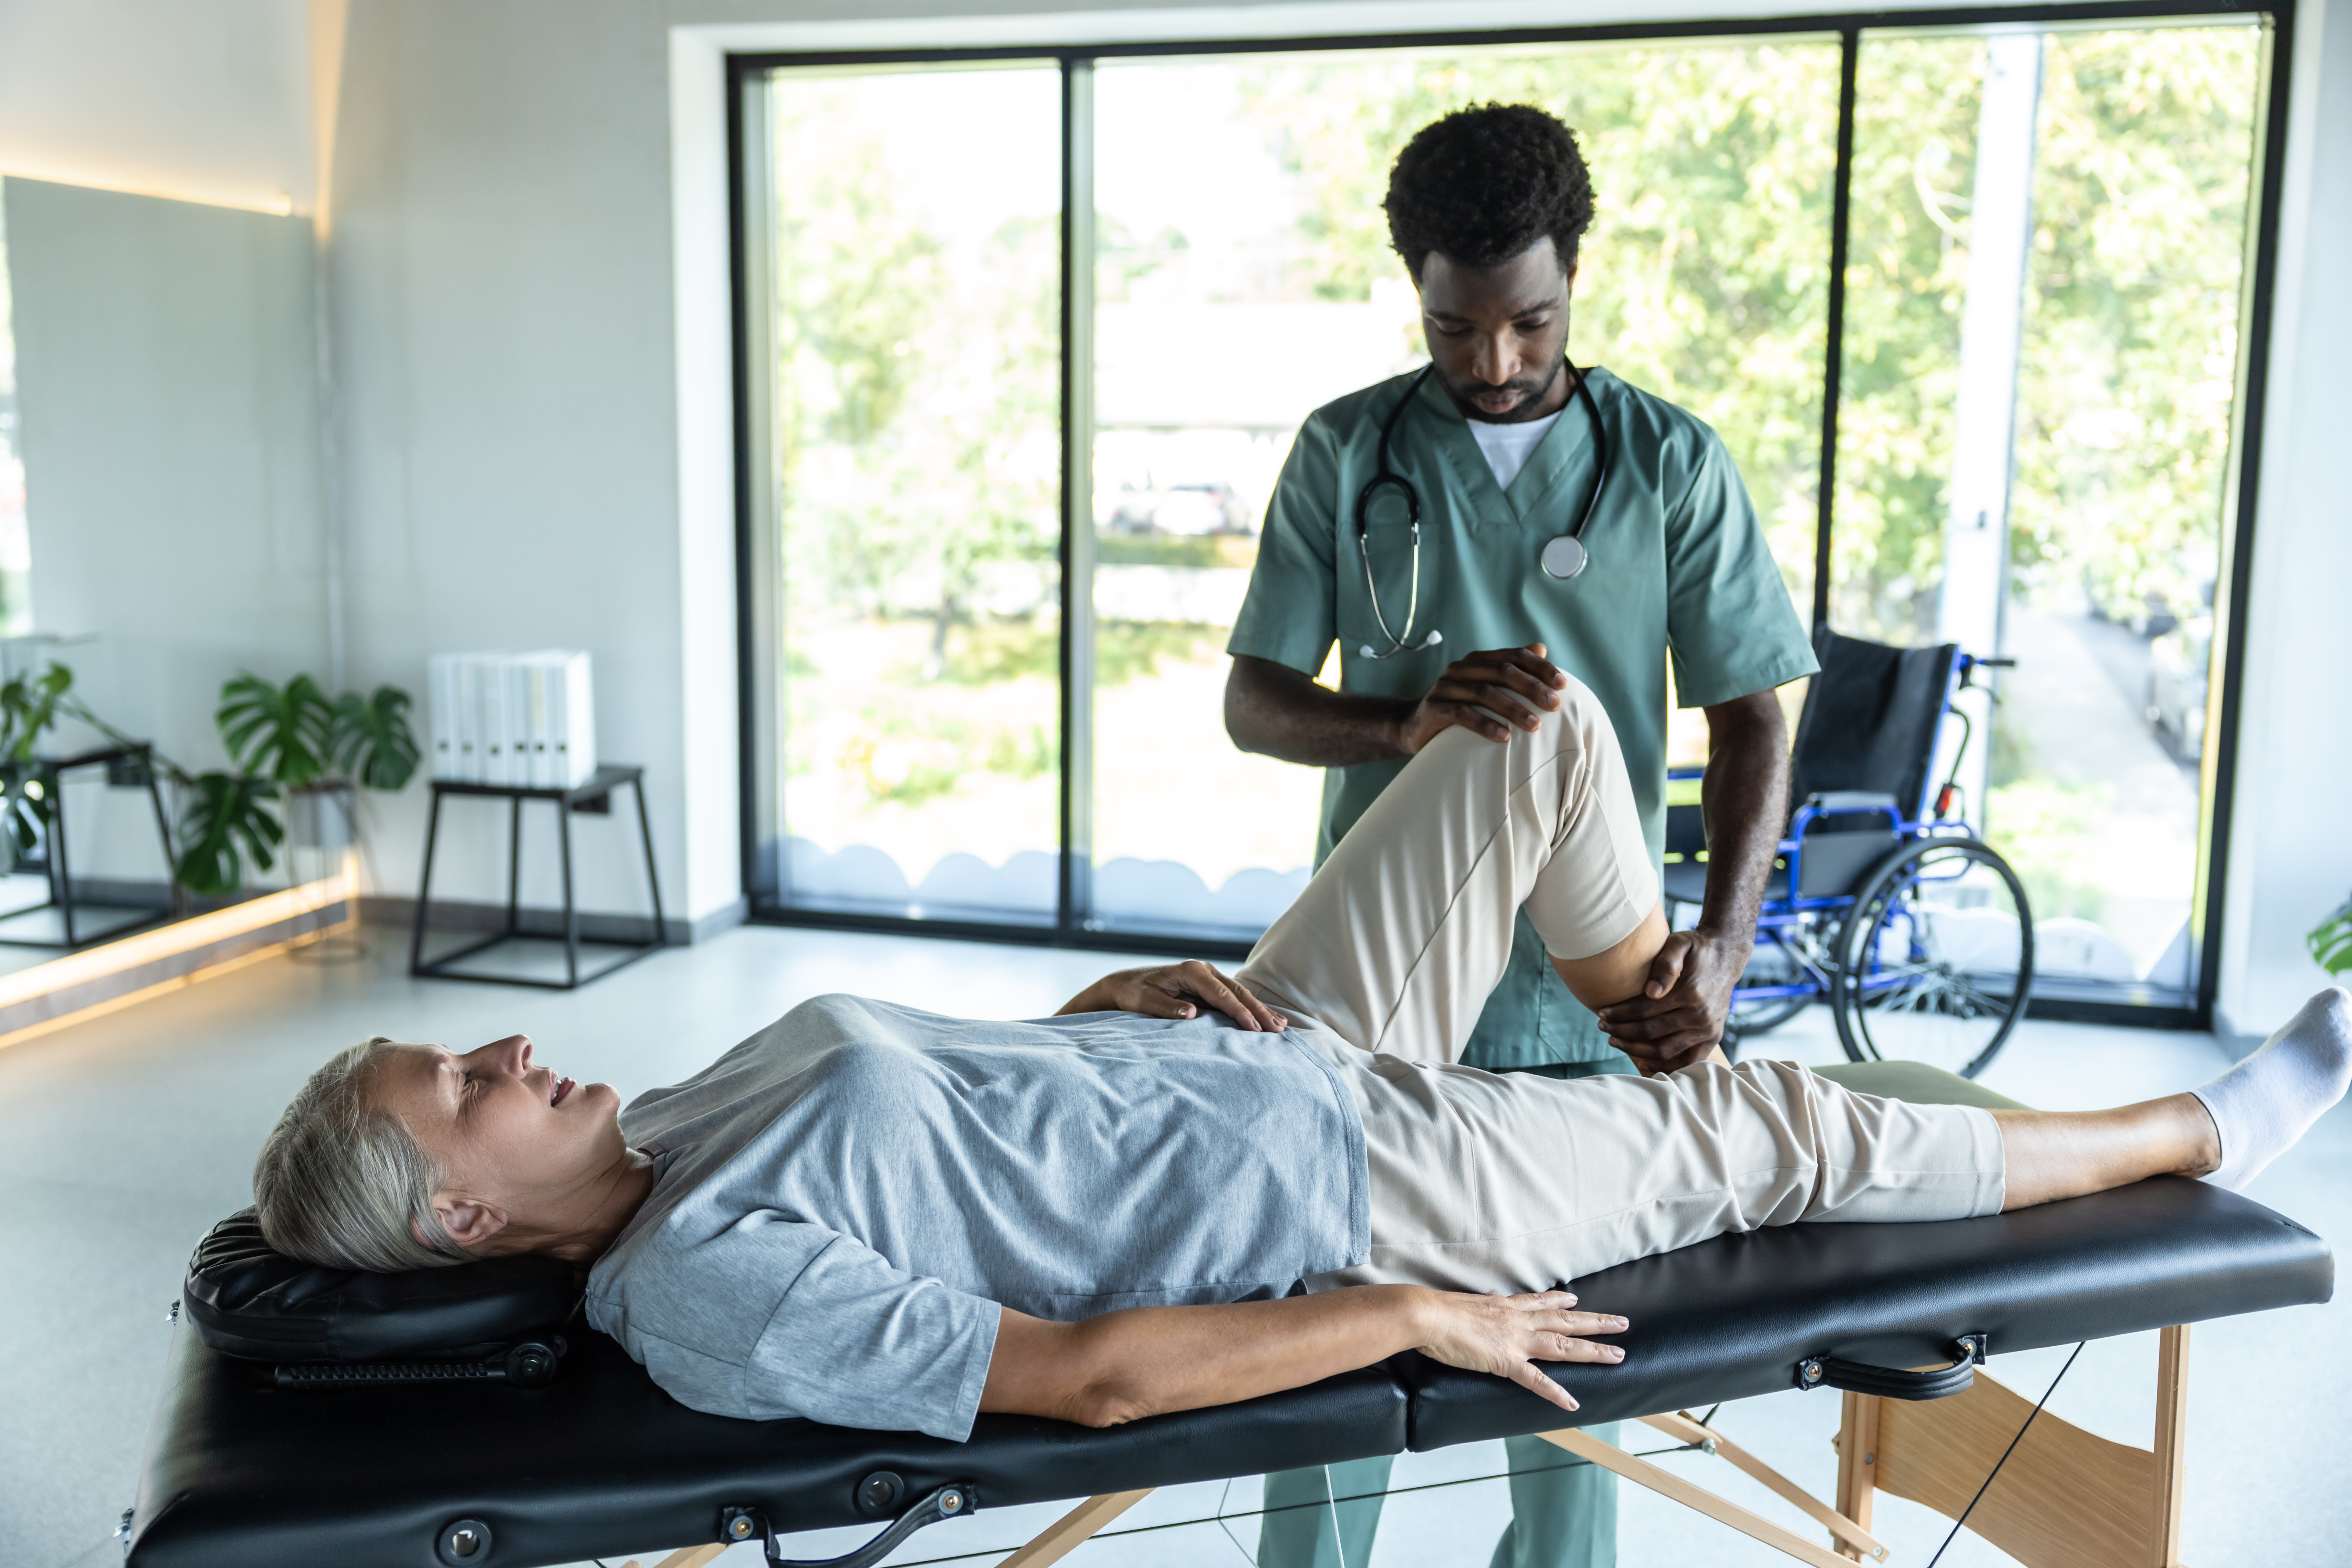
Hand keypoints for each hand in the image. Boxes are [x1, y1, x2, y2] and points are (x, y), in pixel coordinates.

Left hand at [1056, 961, 1288, 1031]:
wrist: (1125, 985)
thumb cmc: (1134, 993)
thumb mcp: (1144, 1001)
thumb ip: (1167, 1007)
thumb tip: (1192, 1013)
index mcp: (1191, 971)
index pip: (1221, 994)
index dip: (1239, 1011)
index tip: (1253, 1028)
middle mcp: (1204, 971)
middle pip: (1237, 992)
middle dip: (1258, 1010)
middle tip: (1278, 1029)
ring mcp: (1208, 977)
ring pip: (1239, 994)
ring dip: (1259, 1009)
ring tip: (1280, 1025)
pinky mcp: (1209, 987)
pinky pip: (1234, 997)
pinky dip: (1250, 1008)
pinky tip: (1266, 1018)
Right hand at [1396, 643, 1568, 754]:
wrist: (1414, 726)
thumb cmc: (1458, 706)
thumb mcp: (1484, 686)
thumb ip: (1510, 668)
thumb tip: (1542, 648)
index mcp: (1476, 660)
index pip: (1514, 656)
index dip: (1540, 668)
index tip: (1563, 684)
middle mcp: (1460, 669)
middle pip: (1501, 672)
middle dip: (1531, 688)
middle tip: (1554, 705)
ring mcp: (1445, 687)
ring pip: (1484, 693)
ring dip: (1513, 709)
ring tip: (1534, 726)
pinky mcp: (1434, 709)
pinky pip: (1462, 715)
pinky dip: (1484, 725)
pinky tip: (1504, 737)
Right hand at [1412, 1288, 1628, 1413]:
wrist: (1426, 1315)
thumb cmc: (1437, 1310)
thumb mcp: (1465, 1303)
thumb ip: (1480, 1305)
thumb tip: (1486, 1300)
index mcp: (1505, 1306)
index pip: (1540, 1302)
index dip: (1561, 1300)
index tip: (1576, 1298)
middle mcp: (1518, 1320)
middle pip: (1565, 1320)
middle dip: (1596, 1322)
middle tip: (1622, 1322)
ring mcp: (1515, 1340)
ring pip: (1563, 1345)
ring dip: (1592, 1350)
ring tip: (1617, 1355)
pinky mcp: (1506, 1361)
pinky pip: (1536, 1380)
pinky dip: (1555, 1392)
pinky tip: (1572, 1404)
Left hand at [1593, 928, 1744, 1073]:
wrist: (1726, 957)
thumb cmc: (1697, 949)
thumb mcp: (1681, 943)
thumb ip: (1666, 964)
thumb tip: (1651, 992)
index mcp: (1691, 992)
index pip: (1645, 1010)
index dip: (1620, 1014)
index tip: (1602, 1012)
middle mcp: (1701, 1016)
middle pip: (1651, 1032)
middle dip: (1622, 1031)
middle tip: (1603, 1026)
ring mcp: (1708, 1030)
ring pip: (1664, 1051)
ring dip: (1636, 1049)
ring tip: (1615, 1040)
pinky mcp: (1713, 1039)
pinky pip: (1686, 1062)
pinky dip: (1664, 1067)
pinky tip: (1643, 1063)